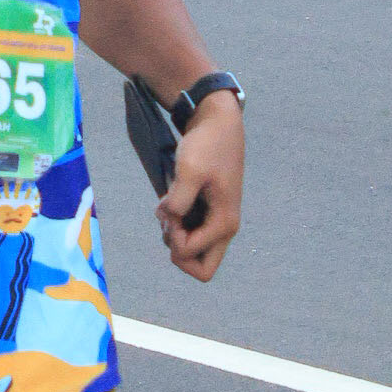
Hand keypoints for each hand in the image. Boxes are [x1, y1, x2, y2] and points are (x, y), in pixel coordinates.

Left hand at [159, 92, 242, 282]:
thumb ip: (179, 201)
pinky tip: (169, 201)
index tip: (170, 212)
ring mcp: (215, 221)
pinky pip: (188, 233)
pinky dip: (174, 224)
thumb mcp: (189, 170)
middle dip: (178, 252)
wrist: (217, 123)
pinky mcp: (206, 212)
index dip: (173, 239)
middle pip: (201, 269)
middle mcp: (224, 227)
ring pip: (191, 250)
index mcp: (225, 223)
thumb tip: (171, 221)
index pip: (192, 255)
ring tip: (167, 205)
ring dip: (173, 234)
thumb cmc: (207, 145)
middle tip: (169, 223)